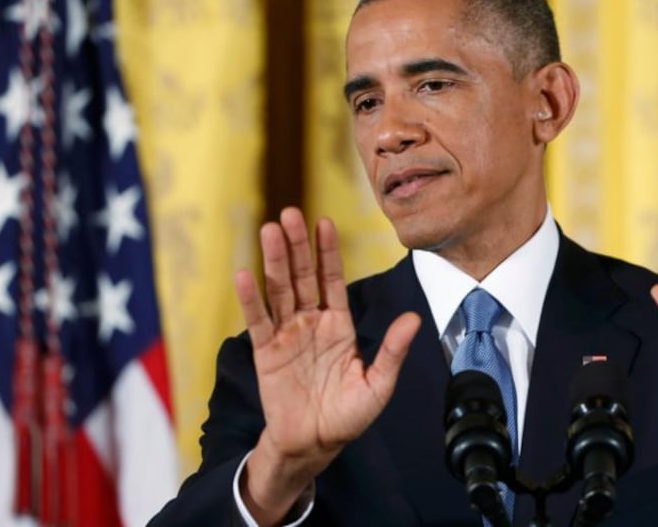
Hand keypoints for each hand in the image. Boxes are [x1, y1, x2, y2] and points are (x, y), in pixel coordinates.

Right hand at [234, 208, 419, 522]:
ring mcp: (287, 335)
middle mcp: (311, 323)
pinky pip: (258, 321)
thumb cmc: (348, 416)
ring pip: (279, 290)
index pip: (333, 280)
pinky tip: (244, 274)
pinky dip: (251, 299)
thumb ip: (392, 351)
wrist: (314, 445)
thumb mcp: (378, 385)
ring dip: (273, 260)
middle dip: (297, 245)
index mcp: (339, 325)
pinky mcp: (265, 352)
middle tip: (290, 214)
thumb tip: (413, 318)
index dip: (328, 252)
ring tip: (269, 230)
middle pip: (302, 276)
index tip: (325, 223)